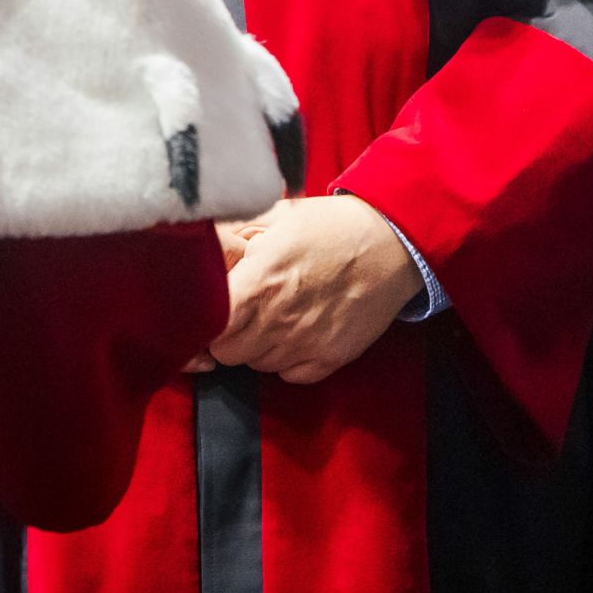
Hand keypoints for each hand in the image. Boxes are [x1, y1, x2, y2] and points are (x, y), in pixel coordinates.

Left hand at [194, 196, 421, 385]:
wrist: (391, 242)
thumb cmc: (331, 226)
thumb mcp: (276, 216)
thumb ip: (235, 238)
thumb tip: (200, 249)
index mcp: (260, 281)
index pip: (209, 325)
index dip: (205, 320)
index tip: (213, 309)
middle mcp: (279, 319)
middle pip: (227, 352)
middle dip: (230, 334)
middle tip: (245, 311)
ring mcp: (305, 343)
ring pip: (257, 365)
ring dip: (259, 346)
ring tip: (278, 316)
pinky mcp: (330, 358)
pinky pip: (290, 376)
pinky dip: (289, 361)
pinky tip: (299, 332)